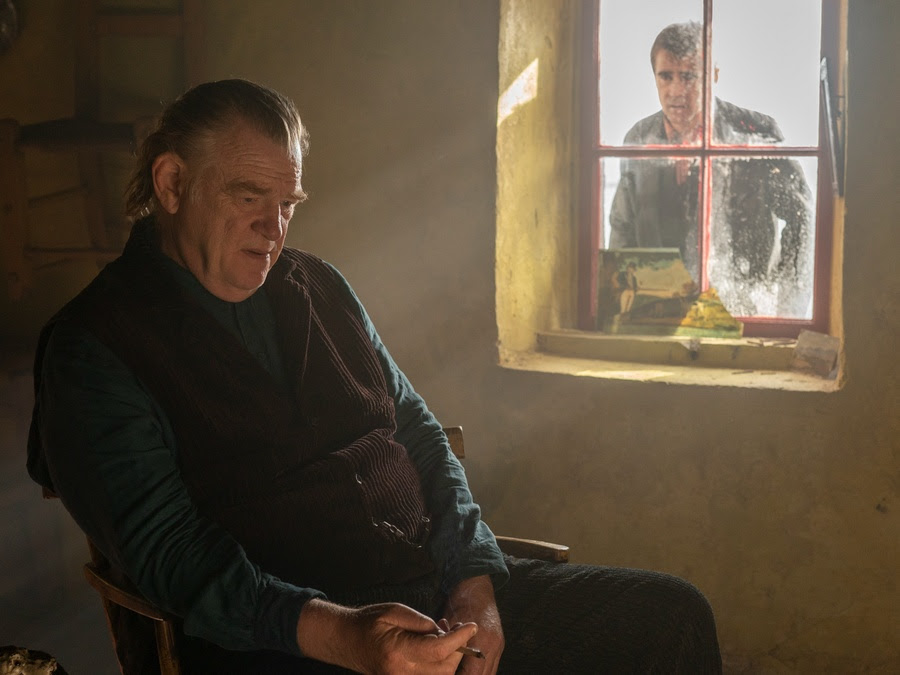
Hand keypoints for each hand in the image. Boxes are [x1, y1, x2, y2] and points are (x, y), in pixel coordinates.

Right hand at [297, 598, 477, 673]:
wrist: (345, 639)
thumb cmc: (368, 621)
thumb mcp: (395, 611)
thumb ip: (422, 622)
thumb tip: (443, 632)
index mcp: (398, 653)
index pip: (439, 651)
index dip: (459, 639)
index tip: (472, 626)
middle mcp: (401, 673)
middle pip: (444, 668)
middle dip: (457, 648)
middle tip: (457, 628)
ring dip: (450, 657)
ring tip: (444, 636)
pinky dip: (439, 664)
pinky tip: (435, 648)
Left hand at [442, 575, 503, 674]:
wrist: (475, 584)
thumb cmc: (459, 603)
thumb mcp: (449, 627)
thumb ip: (448, 647)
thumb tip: (439, 664)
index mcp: (482, 643)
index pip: (472, 674)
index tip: (447, 674)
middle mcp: (494, 647)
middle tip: (452, 672)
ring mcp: (499, 646)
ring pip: (489, 673)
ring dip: (475, 674)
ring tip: (460, 670)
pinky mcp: (499, 643)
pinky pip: (491, 665)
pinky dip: (480, 669)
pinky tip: (468, 666)